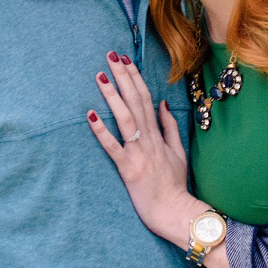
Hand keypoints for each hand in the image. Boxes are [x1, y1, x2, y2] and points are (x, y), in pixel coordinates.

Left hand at [87, 52, 199, 244]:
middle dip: (123, 76)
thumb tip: (163, 104)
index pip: (146, 98)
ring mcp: (138, 152)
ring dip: (112, 96)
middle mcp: (148, 139)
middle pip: (134, 101)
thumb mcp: (178, 151)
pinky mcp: (128, 168)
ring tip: (101, 76)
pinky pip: (112, 146)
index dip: (135, 77)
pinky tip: (90, 114)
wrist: (174, 211)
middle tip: (111, 55)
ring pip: (124, 118)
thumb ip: (169, 127)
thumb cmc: (173, 184)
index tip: (126, 59)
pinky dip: (101, 130)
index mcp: (157, 134)